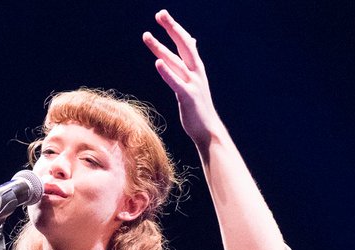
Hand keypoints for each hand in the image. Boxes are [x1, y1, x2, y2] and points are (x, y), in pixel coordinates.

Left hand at [142, 9, 223, 143]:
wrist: (208, 130)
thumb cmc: (198, 106)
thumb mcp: (195, 80)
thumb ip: (191, 61)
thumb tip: (192, 40)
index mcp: (196, 68)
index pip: (185, 42)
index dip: (174, 28)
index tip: (162, 15)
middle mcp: (196, 72)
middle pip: (183, 45)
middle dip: (171, 28)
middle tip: (159, 13)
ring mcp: (193, 84)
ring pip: (174, 61)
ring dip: (159, 48)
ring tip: (146, 35)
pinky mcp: (188, 97)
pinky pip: (176, 82)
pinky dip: (167, 72)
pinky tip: (157, 63)